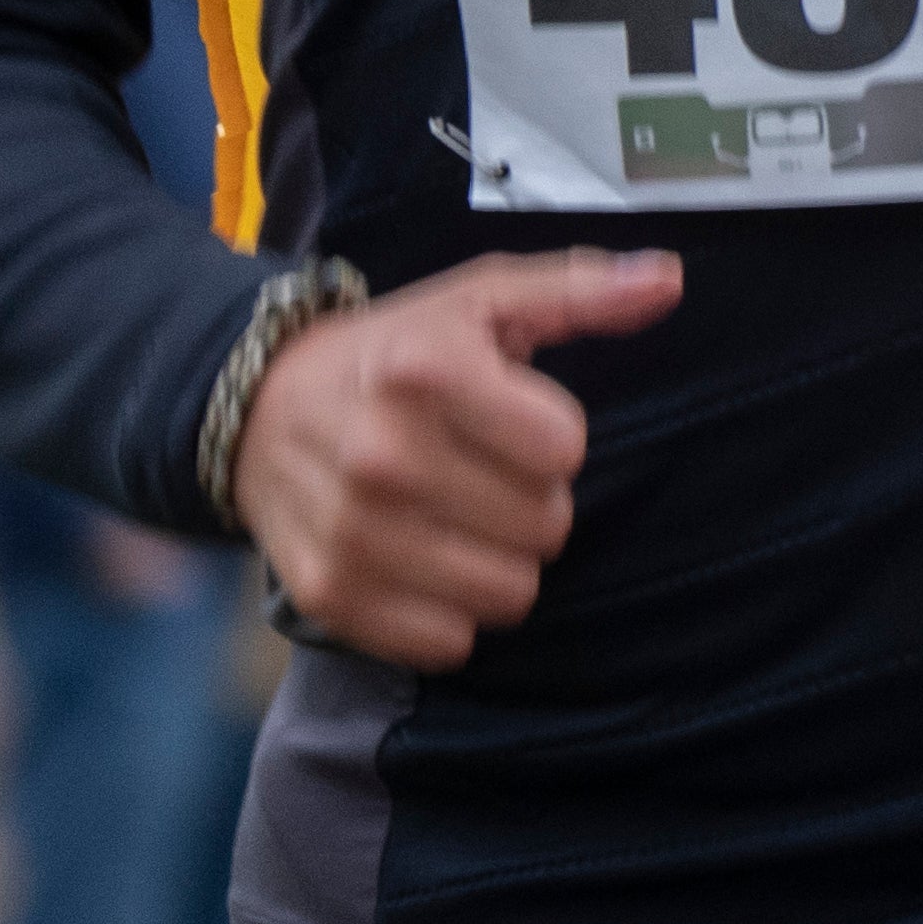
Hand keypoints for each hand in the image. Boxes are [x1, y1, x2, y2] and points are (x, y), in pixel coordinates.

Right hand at [221, 249, 683, 666]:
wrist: (254, 411)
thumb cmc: (394, 354)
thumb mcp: (480, 301)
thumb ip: (580, 291)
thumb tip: (668, 282)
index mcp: (425, 369)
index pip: (565, 448)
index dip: (554, 437)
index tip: (514, 421)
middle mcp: (381, 454)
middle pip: (545, 526)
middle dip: (533, 501)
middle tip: (486, 474)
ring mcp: (351, 532)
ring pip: (509, 593)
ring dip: (501, 561)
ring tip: (461, 518)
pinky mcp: (330, 595)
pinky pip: (449, 641)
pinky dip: (450, 612)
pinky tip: (424, 561)